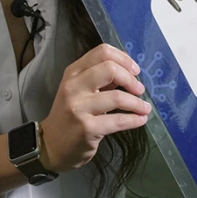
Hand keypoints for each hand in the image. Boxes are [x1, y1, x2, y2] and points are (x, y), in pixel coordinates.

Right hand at [39, 44, 149, 172]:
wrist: (51, 145)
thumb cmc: (70, 115)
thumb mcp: (80, 90)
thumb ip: (101, 78)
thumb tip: (129, 70)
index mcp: (73, 72)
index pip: (102, 52)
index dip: (124, 59)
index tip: (135, 70)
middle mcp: (73, 86)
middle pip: (110, 69)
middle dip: (131, 79)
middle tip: (140, 89)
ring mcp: (79, 107)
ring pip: (117, 97)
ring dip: (137, 103)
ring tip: (145, 108)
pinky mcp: (87, 128)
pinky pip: (118, 121)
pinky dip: (134, 119)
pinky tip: (141, 119)